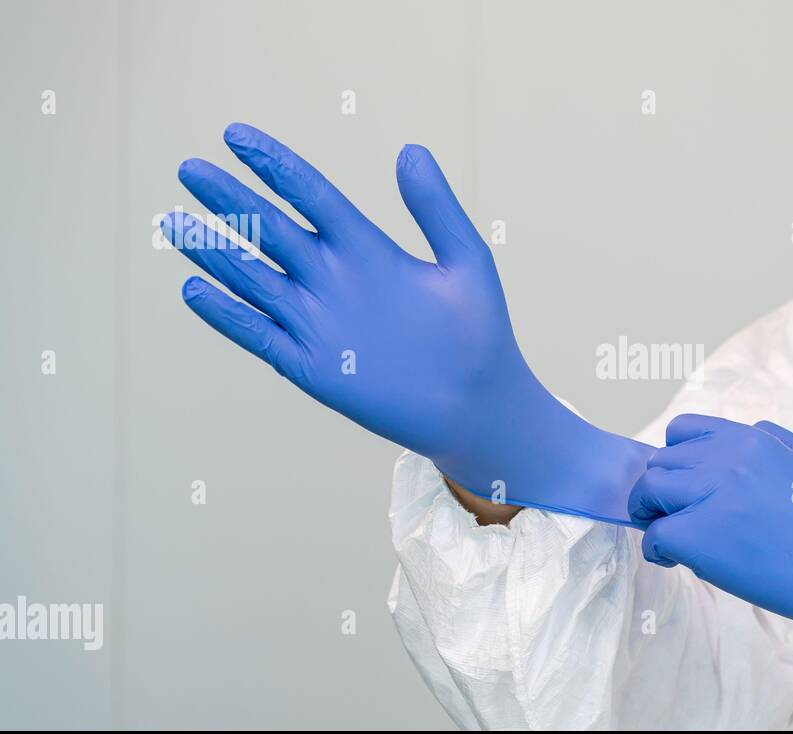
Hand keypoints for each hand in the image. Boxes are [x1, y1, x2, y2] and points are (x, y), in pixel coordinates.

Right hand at [163, 123, 649, 523]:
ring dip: (216, 252)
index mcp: (366, 249)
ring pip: (254, 279)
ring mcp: (318, 322)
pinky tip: (197, 289)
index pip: (308, 195)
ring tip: (176, 222)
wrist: (479, 405)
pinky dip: (229, 314)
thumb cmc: (481, 334)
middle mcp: (333, 279)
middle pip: (271, 231)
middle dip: (231, 201)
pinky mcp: (311, 365)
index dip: (273, 166)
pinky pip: (260, 335)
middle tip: (190, 170)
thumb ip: (435, 209)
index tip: (236, 135)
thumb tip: (411, 149)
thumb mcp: (465, 260)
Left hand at [628, 414, 792, 630]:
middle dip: (662, 490)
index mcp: (751, 440)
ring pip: (648, 492)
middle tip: (678, 516)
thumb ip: (767, 441)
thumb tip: (732, 441)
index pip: (682, 431)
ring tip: (675, 537)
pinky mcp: (702, 539)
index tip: (685, 484)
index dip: (677, 459)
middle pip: (660, 463)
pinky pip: (656, 536)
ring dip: (654, 515)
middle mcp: (726, 461)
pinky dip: (659, 550)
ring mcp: (712, 498)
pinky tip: (676, 560)